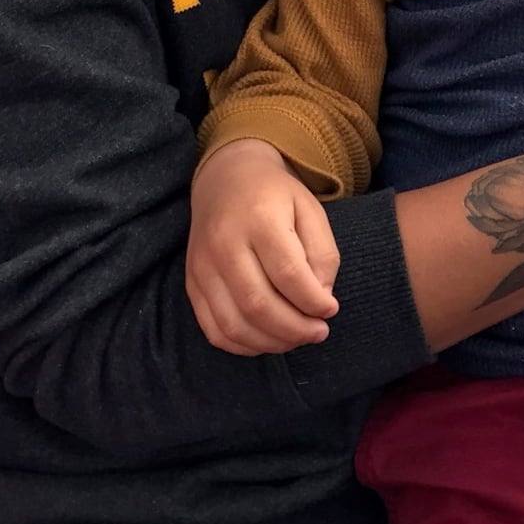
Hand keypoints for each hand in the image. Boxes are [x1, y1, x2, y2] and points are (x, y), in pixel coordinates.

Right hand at [186, 139, 340, 355]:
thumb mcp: (310, 210)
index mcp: (259, 218)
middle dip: (295, 329)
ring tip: (296, 338)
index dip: (313, 302)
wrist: (226, 178)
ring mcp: (203, 265)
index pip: (288, 274)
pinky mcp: (192, 282)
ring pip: (234, 324)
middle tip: (318, 332)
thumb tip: (320, 302)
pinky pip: (213, 329)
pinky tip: (267, 339)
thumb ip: (323, 255)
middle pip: (258, 305)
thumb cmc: (275, 197)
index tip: (331, 309)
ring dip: (271, 342)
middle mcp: (224, 243)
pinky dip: (242, 345)